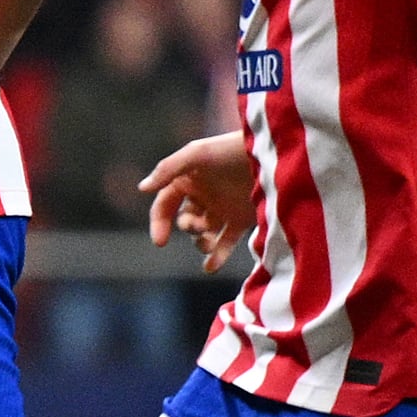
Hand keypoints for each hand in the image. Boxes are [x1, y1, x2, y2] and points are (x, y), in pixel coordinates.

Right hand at [140, 130, 258, 267]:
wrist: (273, 153)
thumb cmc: (231, 149)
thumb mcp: (197, 153)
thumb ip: (168, 169)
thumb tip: (142, 188)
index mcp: (187, 181)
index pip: (164, 206)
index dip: (159, 223)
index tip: (160, 241)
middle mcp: (202, 196)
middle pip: (184, 221)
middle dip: (187, 228)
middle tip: (198, 226)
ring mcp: (222, 209)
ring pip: (203, 235)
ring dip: (201, 244)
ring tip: (208, 244)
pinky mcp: (241, 219)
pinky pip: (225, 243)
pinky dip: (217, 256)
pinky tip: (210, 267)